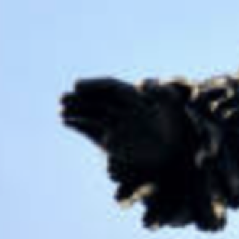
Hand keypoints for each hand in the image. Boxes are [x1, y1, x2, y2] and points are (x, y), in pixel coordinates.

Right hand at [59, 76, 197, 206]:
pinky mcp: (110, 142)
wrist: (177, 154)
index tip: (77, 85)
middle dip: (79, 99)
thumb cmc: (178, 127)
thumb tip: (144, 84)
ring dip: (75, 111)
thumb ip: (162, 92)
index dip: (94, 85)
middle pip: (96, 100)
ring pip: (90, 114)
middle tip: (63, 99)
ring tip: (61, 111)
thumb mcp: (174, 106)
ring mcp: (115, 125)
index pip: (110, 87)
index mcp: (134, 96)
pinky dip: (78, 125)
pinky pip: (90, 130)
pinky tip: (67, 121)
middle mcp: (121, 109)